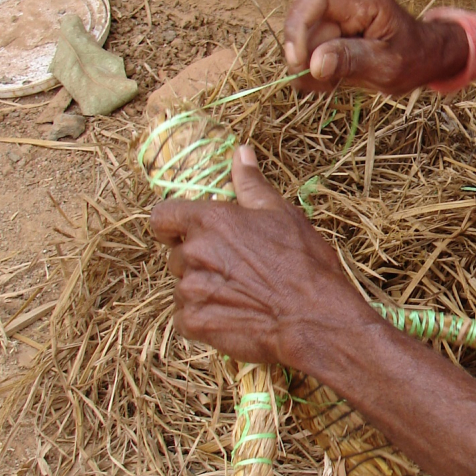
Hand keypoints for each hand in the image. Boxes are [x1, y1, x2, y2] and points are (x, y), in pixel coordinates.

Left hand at [150, 145, 371, 369]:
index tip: (187, 234)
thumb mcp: (282, 214)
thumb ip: (251, 183)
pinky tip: (233, 316)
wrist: (314, 318)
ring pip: (182, 287)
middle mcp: (193, 253)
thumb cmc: (304, 264)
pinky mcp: (194, 322)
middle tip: (233, 269)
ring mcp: (190, 290)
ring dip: (202, 290)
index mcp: (209, 220)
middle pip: (175, 255)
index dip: (172, 226)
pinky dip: (204, 318)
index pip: (161, 217)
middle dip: (197, 261)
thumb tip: (241, 152)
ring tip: (238, 295)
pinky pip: (185, 318)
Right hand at [283, 0, 467, 92]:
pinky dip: (313, 64)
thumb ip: (351, 60)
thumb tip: (314, 63)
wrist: (426, 56)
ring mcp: (340, 10)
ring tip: (330, 83)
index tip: (300, 62)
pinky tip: (330, 77)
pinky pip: (310, 42)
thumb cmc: (414, 59)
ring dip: (308, 63)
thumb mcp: (386, 65)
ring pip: (303, 33)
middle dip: (303, 53)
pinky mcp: (334, 25)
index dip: (298, 26)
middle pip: (304, 17)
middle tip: (317, 83)